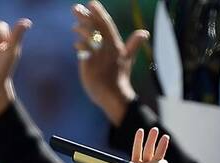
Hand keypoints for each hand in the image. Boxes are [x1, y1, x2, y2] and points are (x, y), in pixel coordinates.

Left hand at [72, 1, 149, 125]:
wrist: (114, 96)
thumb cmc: (119, 78)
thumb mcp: (127, 59)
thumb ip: (134, 45)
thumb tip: (145, 33)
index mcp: (116, 46)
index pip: (107, 25)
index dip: (99, 13)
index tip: (92, 3)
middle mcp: (108, 49)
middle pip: (95, 27)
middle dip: (85, 16)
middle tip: (75, 8)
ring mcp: (99, 56)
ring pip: (88, 36)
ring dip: (80, 29)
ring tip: (74, 27)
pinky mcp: (90, 64)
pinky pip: (83, 50)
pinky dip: (79, 45)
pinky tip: (76, 44)